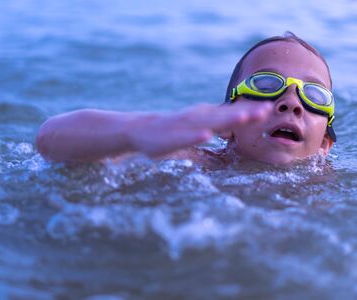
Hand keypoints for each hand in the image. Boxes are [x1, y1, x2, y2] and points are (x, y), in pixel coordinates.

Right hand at [127, 101, 271, 156]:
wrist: (139, 130)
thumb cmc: (170, 132)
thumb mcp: (196, 131)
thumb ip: (214, 129)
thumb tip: (233, 134)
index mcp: (203, 117)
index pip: (229, 112)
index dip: (249, 110)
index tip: (270, 107)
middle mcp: (197, 118)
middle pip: (225, 115)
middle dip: (245, 112)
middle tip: (267, 109)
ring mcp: (184, 126)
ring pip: (208, 123)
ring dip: (226, 120)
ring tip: (244, 117)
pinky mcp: (171, 137)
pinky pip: (185, 137)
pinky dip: (196, 136)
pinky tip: (206, 136)